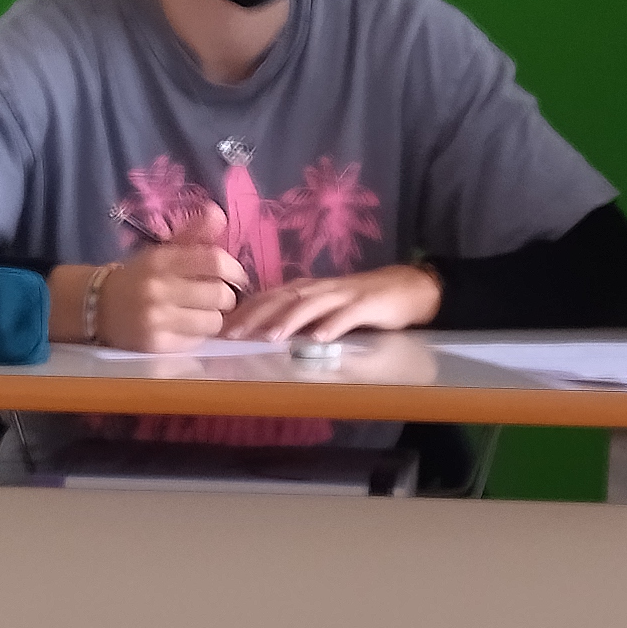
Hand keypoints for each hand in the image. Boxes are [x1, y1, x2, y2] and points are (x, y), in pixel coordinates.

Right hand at [91, 240, 250, 351]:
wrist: (97, 307)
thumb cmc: (140, 277)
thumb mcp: (162, 251)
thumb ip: (193, 234)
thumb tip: (219, 212)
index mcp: (161, 259)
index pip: (214, 260)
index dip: (234, 269)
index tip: (237, 276)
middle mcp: (158, 288)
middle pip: (220, 294)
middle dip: (227, 297)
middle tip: (220, 298)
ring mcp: (156, 318)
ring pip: (213, 321)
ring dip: (214, 318)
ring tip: (201, 314)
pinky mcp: (156, 345)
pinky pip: (197, 341)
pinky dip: (197, 335)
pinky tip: (185, 328)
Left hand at [227, 262, 443, 344]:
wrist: (407, 288)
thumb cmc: (359, 301)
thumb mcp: (323, 307)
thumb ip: (298, 316)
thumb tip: (261, 333)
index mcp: (306, 288)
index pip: (267, 297)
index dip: (243, 312)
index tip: (220, 329)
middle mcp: (319, 288)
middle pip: (282, 299)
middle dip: (255, 316)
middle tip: (232, 336)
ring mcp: (343, 295)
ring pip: (311, 305)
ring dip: (289, 321)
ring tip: (270, 338)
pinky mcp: (367, 305)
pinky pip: (348, 315)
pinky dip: (333, 326)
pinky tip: (320, 339)